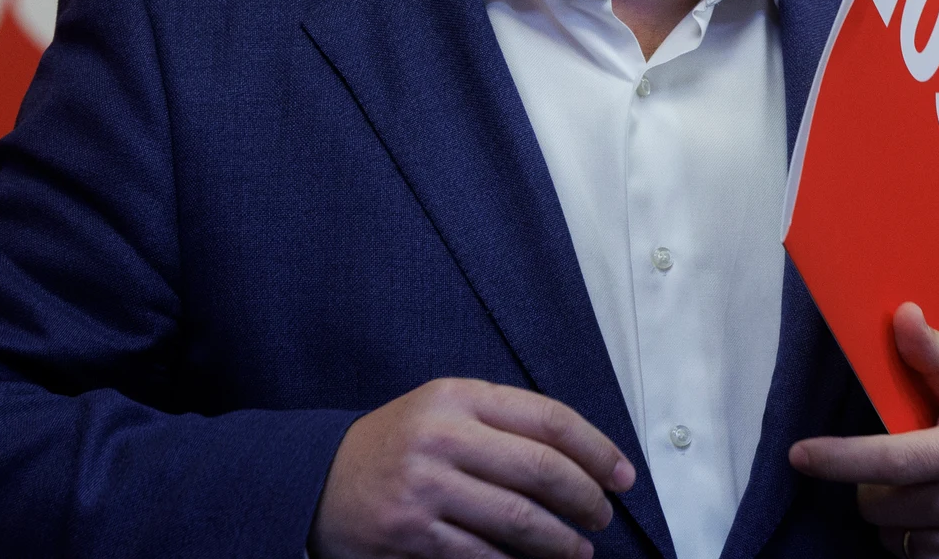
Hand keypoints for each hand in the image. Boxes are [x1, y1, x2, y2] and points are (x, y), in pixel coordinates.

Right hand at [310, 377, 635, 558]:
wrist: (316, 480)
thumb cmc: (396, 447)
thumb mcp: (443, 411)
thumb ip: (503, 423)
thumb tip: (583, 458)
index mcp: (457, 396)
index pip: (549, 418)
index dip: (597, 450)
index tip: (622, 475)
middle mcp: (441, 435)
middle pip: (542, 469)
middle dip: (586, 499)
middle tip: (602, 515)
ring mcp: (424, 486)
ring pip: (519, 519)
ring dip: (561, 542)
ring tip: (579, 549)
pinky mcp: (410, 534)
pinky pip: (482, 556)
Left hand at [789, 304, 938, 558]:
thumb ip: (938, 358)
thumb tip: (902, 315)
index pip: (891, 460)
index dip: (839, 458)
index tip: (800, 455)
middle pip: (879, 504)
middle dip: (872, 486)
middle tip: (899, 469)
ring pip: (893, 537)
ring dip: (895, 519)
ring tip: (924, 494)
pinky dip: (915, 544)